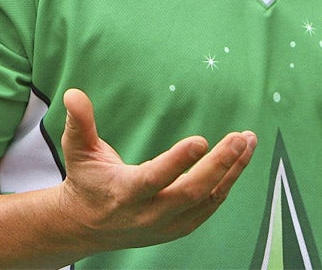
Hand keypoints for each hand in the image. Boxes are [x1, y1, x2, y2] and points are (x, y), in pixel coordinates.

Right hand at [56, 89, 256, 253]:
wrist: (86, 225)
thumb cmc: (85, 180)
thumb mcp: (77, 150)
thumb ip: (80, 122)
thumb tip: (74, 94)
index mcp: (125, 192)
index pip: (155, 178)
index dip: (178, 161)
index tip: (202, 140)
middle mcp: (148, 213)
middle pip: (191, 192)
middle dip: (220, 165)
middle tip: (240, 138)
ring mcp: (166, 224)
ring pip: (207, 200)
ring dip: (231, 171)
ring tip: (248, 143)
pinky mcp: (178, 228)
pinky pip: (209, 206)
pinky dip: (227, 184)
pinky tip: (239, 161)